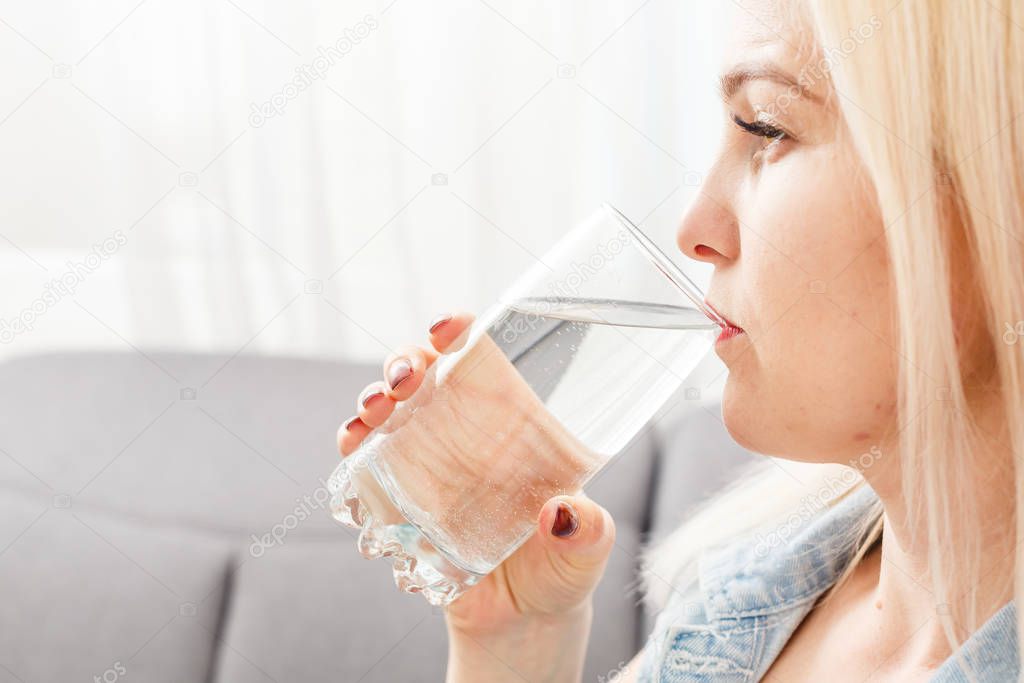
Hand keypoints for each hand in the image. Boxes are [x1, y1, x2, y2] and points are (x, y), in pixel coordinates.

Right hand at [337, 312, 615, 637]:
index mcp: (515, 422)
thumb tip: (564, 516)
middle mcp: (467, 431)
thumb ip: (587, 533)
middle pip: (426, 372)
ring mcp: (428, 461)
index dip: (460, 332)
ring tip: (373, 411)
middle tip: (406, 378)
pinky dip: (352, 448)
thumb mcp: (587, 547)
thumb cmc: (563, 567)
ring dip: (372, 399)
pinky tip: (352, 448)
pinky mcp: (399, 498)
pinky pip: (365, 462)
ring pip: (388, 410)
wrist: (524, 619)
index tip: (448, 327)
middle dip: (406, 360)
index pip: (484, 358)